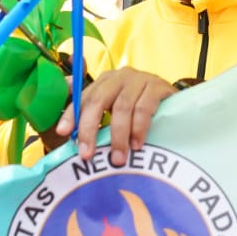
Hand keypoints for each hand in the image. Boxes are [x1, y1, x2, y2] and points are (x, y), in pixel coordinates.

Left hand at [55, 67, 175, 166]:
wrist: (175, 101)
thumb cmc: (139, 108)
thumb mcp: (115, 111)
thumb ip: (94, 117)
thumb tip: (61, 130)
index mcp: (104, 82)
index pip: (83, 97)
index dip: (72, 115)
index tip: (62, 133)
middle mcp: (119, 77)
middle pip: (98, 101)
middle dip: (90, 129)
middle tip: (87, 155)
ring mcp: (140, 79)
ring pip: (121, 107)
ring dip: (118, 136)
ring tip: (118, 158)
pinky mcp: (158, 86)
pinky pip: (144, 108)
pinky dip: (139, 128)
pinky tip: (137, 144)